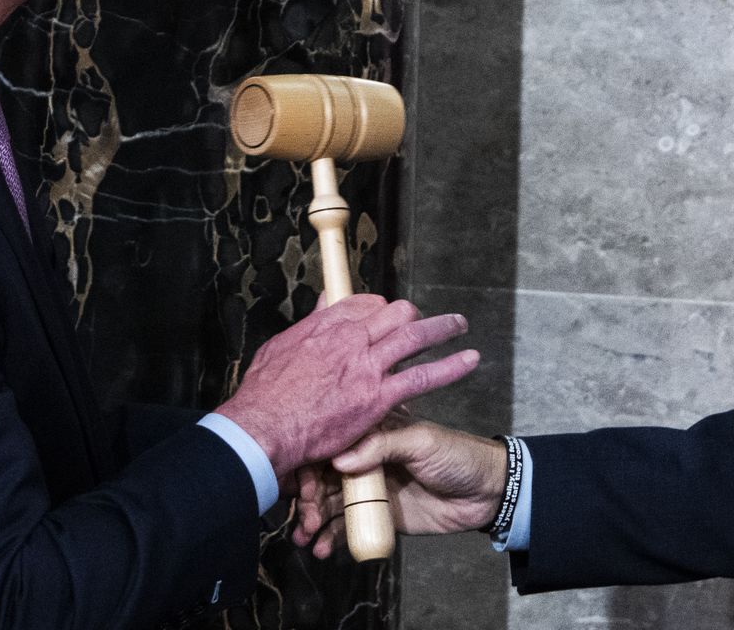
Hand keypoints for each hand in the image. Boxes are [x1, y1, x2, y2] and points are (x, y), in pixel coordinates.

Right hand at [213, 295, 476, 478]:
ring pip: (415, 336)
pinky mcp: (379, 396)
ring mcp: (368, 365)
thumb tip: (322, 305)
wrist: (264, 428)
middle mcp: (351, 338)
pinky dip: (450, 366)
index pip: (364, 304)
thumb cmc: (263, 396)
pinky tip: (470, 360)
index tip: (384, 316)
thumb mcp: (278, 348)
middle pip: (394, 313)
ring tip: (458, 324)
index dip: (378, 309)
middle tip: (423, 322)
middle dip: (411, 315)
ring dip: (442, 327)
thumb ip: (307, 327)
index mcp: (326, 325)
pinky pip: (423, 376)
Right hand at [292, 416, 508, 557]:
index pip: (332, 445)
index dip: (311, 466)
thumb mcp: (421, 441)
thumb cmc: (457, 456)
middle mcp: (366, 461)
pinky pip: (350, 527)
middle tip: (307, 519)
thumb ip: (381, 446)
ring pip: (332, 504)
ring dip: (315, 521)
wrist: (487, 492)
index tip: (304, 487)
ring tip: (306, 539)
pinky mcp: (380, 516)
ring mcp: (372, 490)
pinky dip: (333, 538)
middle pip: (324, 478)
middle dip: (310, 500)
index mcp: (373, 434)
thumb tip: (339, 461)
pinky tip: (323, 549)